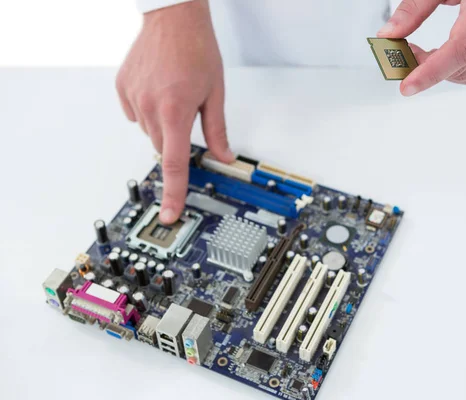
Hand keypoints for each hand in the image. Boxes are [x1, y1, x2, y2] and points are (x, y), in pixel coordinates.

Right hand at [116, 0, 233, 223]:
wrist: (172, 17)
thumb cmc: (197, 48)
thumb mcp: (216, 92)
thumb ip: (217, 130)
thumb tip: (223, 156)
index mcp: (176, 112)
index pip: (175, 164)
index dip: (174, 193)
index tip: (170, 213)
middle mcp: (151, 108)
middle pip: (163, 147)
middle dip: (176, 140)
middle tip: (187, 114)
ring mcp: (132, 98)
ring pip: (149, 131)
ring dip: (163, 124)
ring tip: (174, 94)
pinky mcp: (122, 89)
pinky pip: (136, 114)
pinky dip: (148, 110)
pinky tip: (159, 89)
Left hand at [378, 0, 465, 94]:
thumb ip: (412, 9)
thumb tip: (389, 35)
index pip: (460, 49)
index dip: (431, 72)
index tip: (407, 86)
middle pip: (459, 65)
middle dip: (425, 67)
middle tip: (404, 54)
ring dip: (438, 71)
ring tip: (422, 51)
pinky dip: (453, 72)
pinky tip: (439, 56)